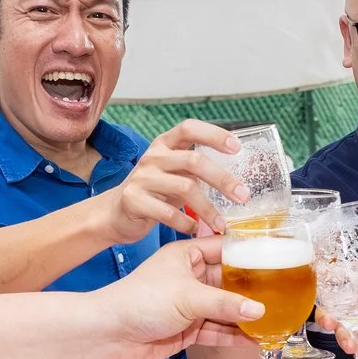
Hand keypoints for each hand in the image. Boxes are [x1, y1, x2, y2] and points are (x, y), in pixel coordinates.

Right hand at [100, 120, 246, 241]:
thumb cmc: (153, 192)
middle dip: (222, 179)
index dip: (214, 134)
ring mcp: (142, 177)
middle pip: (193, 160)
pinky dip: (185, 223)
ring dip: (208, 209)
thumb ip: (195, 169)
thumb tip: (237, 179)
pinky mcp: (133, 200)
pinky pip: (167, 212)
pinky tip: (193, 229)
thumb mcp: (173, 173)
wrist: (115, 213)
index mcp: (165, 145)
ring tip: (221, 224)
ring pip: (184, 188)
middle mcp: (153, 157)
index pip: (189, 128)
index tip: (236, 147)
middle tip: (242, 196)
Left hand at [104, 236, 262, 358]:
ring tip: (276, 320)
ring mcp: (191, 304)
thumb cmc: (140, 301)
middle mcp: (191, 277)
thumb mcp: (188, 296)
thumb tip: (259, 310)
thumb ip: (226, 303)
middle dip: (254, 290)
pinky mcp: (189, 328)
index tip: (277, 257)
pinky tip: (256, 340)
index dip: (250, 253)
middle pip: (230, 281)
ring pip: (227, 308)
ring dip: (247, 316)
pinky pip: (218, 330)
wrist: (111, 333)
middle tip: (283, 293)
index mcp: (187, 255)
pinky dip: (235, 335)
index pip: (225, 248)